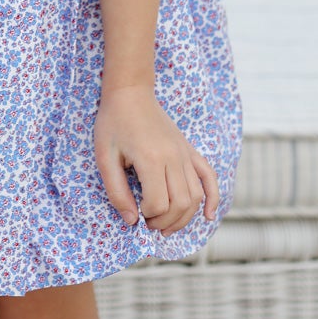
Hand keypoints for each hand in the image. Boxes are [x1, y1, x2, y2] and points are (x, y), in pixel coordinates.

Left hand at [93, 84, 219, 233]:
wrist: (130, 92)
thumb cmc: (113, 123)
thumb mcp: (104, 157)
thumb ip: (116, 191)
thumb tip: (131, 221)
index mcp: (151, 158)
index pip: (158, 203)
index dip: (146, 215)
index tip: (134, 213)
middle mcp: (173, 157)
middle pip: (180, 204)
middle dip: (164, 222)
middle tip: (147, 223)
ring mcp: (185, 154)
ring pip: (195, 196)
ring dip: (183, 218)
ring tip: (165, 226)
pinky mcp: (190, 150)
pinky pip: (209, 176)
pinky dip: (212, 198)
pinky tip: (207, 216)